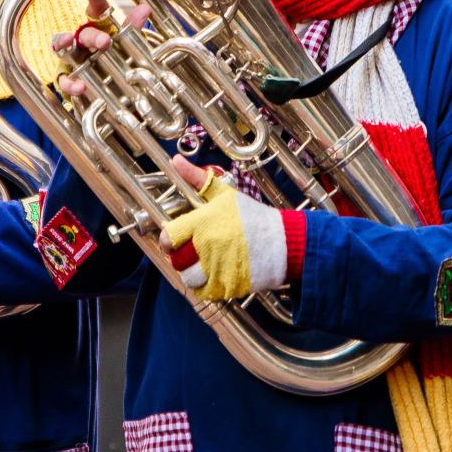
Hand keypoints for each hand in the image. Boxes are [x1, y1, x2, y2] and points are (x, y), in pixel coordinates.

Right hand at [51, 0, 148, 96]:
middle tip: (105, 42)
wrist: (100, 86)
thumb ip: (131, 27)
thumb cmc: (109, 57)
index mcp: (98, 30)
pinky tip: (80, 86)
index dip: (95, 0)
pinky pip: (64, 80)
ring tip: (66, 42)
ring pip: (64, 49)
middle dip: (93, 36)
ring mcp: (72, 59)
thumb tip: (145, 7)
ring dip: (63, 43)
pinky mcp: (66, 79)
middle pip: (85, 34)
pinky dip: (70, 84)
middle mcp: (82, 42)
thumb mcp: (123, 42)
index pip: (96, 12)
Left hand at [159, 156, 293, 298]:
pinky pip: (203, 292)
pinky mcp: (227, 285)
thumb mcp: (225, 194)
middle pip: (177, 261)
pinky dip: (206, 286)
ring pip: (188, 279)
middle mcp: (207, 246)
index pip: (168, 238)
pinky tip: (215, 274)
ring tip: (205, 264)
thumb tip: (176, 159)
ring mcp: (217, 268)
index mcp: (203, 222)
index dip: (170, 241)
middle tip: (194, 252)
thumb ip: (197, 178)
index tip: (176, 240)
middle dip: (183, 257)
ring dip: (193, 273)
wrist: (283, 242)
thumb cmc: (253, 216)